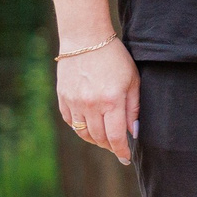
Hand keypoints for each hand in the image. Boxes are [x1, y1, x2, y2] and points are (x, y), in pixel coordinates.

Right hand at [57, 39, 139, 165]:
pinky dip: (80, 128)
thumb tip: (133, 132)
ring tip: (104, 138)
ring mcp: (74, 101)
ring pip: (84, 133)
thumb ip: (134, 108)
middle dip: (110, 146)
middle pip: (99, 138)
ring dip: (95, 140)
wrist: (85, 39)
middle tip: (117, 147)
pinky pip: (71, 122)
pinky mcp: (63, 98)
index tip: (125, 158)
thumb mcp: (133, 80)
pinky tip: (90, 125)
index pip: (116, 136)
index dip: (121, 150)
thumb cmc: (115, 58)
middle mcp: (91, 104)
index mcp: (112, 100)